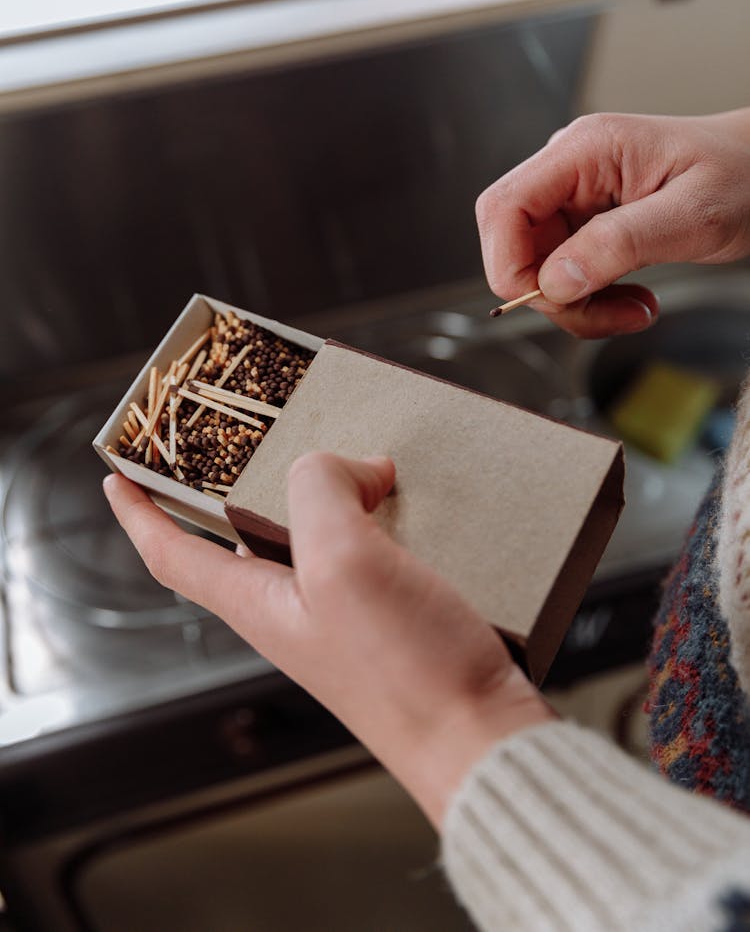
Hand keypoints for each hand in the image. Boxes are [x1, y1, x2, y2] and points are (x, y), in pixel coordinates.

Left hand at [104, 454, 553, 827]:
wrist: (481, 740)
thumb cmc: (406, 676)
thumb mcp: (343, 563)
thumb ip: (321, 493)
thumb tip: (351, 466)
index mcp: (257, 603)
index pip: (171, 553)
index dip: (137, 512)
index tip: (117, 476)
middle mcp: (292, 609)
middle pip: (242, 535)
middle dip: (241, 482)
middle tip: (255, 433)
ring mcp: (342, 615)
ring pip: (314, 534)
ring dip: (323, 491)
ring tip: (350, 452)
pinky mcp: (392, 616)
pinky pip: (369, 548)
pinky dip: (378, 514)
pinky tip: (409, 498)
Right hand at [476, 109, 749, 337]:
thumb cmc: (744, 175)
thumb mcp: (694, 215)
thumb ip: (620, 244)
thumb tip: (555, 281)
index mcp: (584, 150)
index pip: (504, 207)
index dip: (509, 262)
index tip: (551, 300)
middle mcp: (568, 170)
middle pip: (513, 244)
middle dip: (552, 294)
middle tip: (609, 314)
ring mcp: (573, 197)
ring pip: (535, 267)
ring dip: (577, 305)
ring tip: (634, 309)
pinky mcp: (584, 224)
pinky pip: (562, 273)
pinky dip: (589, 300)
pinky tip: (630, 297)